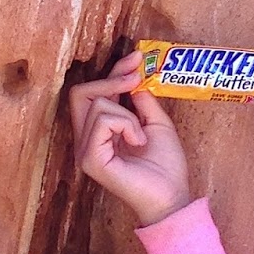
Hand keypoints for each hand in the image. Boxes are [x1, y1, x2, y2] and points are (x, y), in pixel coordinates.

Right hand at [69, 48, 191, 226]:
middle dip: (111, 80)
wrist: (172, 196)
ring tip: (141, 136)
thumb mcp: (156, 123)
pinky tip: (138, 143)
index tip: (137, 58)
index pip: (93, 92)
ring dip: (127, 114)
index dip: (113, 72)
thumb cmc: (166, 166)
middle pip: (80, 92)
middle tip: (136, 80)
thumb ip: (142, 100)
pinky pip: (102, 121)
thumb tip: (134, 75)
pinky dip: (126, 125)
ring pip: (97, 104)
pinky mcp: (90, 159)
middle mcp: (86, 139)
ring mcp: (85, 149)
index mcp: (100, 131)